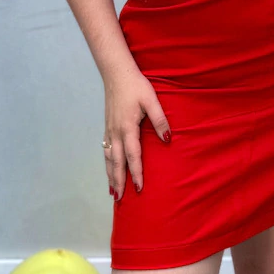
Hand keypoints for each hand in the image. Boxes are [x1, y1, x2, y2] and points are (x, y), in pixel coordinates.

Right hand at [103, 66, 170, 200]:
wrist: (116, 73)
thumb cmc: (136, 86)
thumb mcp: (152, 100)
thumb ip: (159, 120)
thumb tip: (168, 139)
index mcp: (127, 128)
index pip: (133, 156)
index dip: (137, 173)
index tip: (140, 188)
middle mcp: (116, 132)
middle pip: (117, 162)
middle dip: (119, 181)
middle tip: (121, 199)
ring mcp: (109, 130)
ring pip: (108, 158)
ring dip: (110, 175)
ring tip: (112, 191)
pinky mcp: (107, 127)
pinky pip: (106, 150)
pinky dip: (107, 163)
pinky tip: (109, 169)